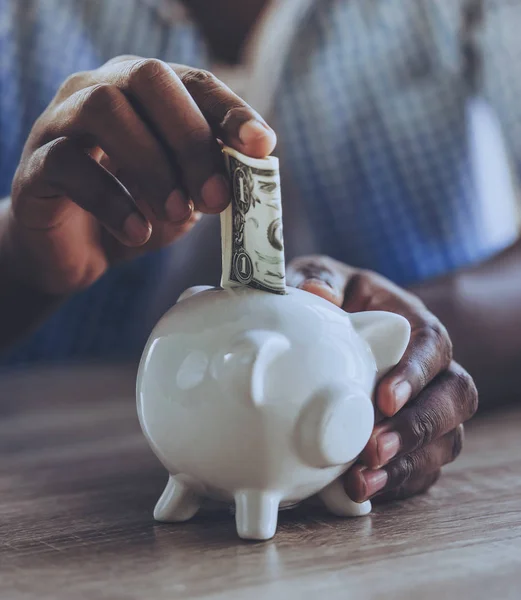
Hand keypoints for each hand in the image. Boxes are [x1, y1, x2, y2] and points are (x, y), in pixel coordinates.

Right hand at [7, 56, 275, 294]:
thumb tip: (252, 172)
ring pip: (105, 109)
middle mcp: (100, 91)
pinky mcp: (36, 165)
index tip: (262, 146)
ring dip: (153, 165)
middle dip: (192, 139)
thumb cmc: (133, 214)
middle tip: (217, 198)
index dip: (231, 111)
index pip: (194, 82)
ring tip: (177, 213)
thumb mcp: (183, 198)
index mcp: (144, 95)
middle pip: (148, 79)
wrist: (73, 253)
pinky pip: (70, 164)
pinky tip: (137, 232)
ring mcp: (62, 123)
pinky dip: (112, 200)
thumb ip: (211, 181)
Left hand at [287, 256, 477, 503]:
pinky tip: (364, 491)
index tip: (385, 398)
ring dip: (409, 464)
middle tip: (374, 448)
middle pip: (455, 399)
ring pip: (446, 440)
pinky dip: (398, 483)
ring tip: (363, 481)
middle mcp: (432, 369)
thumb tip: (316, 293)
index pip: (433, 345)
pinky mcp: (416, 439)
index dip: (416, 374)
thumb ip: (320, 280)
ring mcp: (428, 407)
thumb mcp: (326, 280)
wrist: (340, 330)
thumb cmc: (337, 301)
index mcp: (414, 326)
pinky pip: (425, 467)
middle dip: (418, 427)